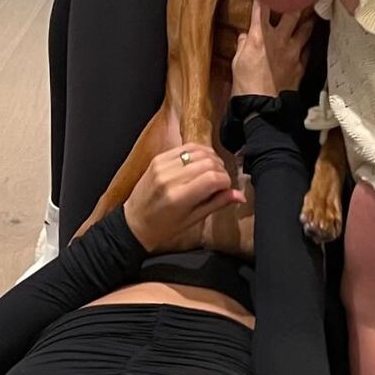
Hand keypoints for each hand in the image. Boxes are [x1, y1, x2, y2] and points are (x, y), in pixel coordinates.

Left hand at [124, 145, 245, 252]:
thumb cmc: (164, 226)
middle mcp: (170, 178)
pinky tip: (201, 163)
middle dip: (221, 171)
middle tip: (220, 183)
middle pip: (209, 163)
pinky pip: (186, 147)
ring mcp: (162, 165)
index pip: (213, 178)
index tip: (225, 189)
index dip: (226, 182)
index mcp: (178, 197)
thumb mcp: (193, 219)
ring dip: (212, 160)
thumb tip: (240, 196)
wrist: (134, 222)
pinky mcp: (158, 158)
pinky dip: (198, 152)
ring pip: (199, 152)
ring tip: (211, 173)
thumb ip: (217, 203)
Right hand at [231, 0, 312, 96]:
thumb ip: (243, 45)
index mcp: (259, 37)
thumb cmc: (245, 85)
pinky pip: (308, 49)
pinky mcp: (301, 64)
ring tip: (313, 13)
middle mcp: (279, 39)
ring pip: (306, 29)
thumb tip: (245, 36)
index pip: (262, 8)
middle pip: (292, 13)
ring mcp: (293, 51)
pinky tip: (311, 40)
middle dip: (297, 1)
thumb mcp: (237, 62)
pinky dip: (308, 43)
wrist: (262, 107)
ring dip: (309, 20)